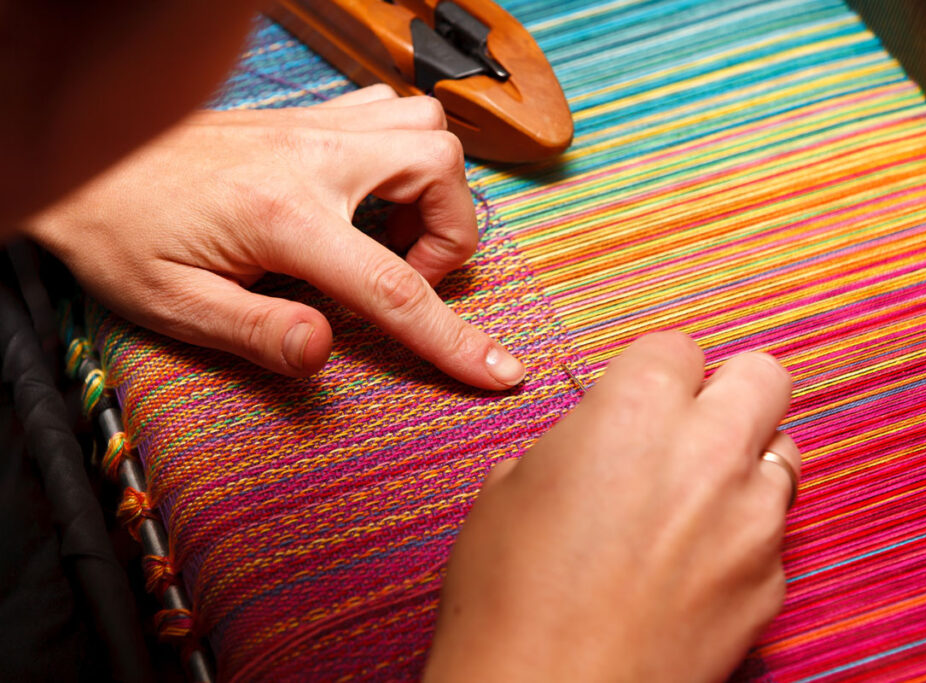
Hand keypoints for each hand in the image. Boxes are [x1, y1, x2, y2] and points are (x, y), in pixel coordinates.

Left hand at [23, 85, 524, 388]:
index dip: (454, 338)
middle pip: (439, 167)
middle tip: (409, 273)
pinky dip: (403, 152)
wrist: (80, 156)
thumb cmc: (118, 232)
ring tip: (391, 232)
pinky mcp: (304, 117)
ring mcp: (310, 127)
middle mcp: (311, 156)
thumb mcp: (174, 304)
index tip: (499, 370)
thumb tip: (325, 352)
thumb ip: (257, 332)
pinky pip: (388, 111)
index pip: (394, 287)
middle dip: (451, 232)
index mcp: (283, 215)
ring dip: (432, 186)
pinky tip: (369, 193)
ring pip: (424, 124)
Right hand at [426, 332, 800, 681]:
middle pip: (763, 375)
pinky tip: (692, 563)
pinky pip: (773, 531)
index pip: (678, 346)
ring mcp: (752, 520)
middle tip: (689, 422)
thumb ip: (578, 442)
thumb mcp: (512, 487)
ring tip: (692, 497)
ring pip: (782, 452)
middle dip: (729, 388)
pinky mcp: (771, 582)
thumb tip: (602, 442)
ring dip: (744, 459)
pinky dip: (742, 532)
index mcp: (636, 408)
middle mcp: (710, 451)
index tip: (641, 393)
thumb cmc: (510, 596)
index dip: (654, 370)